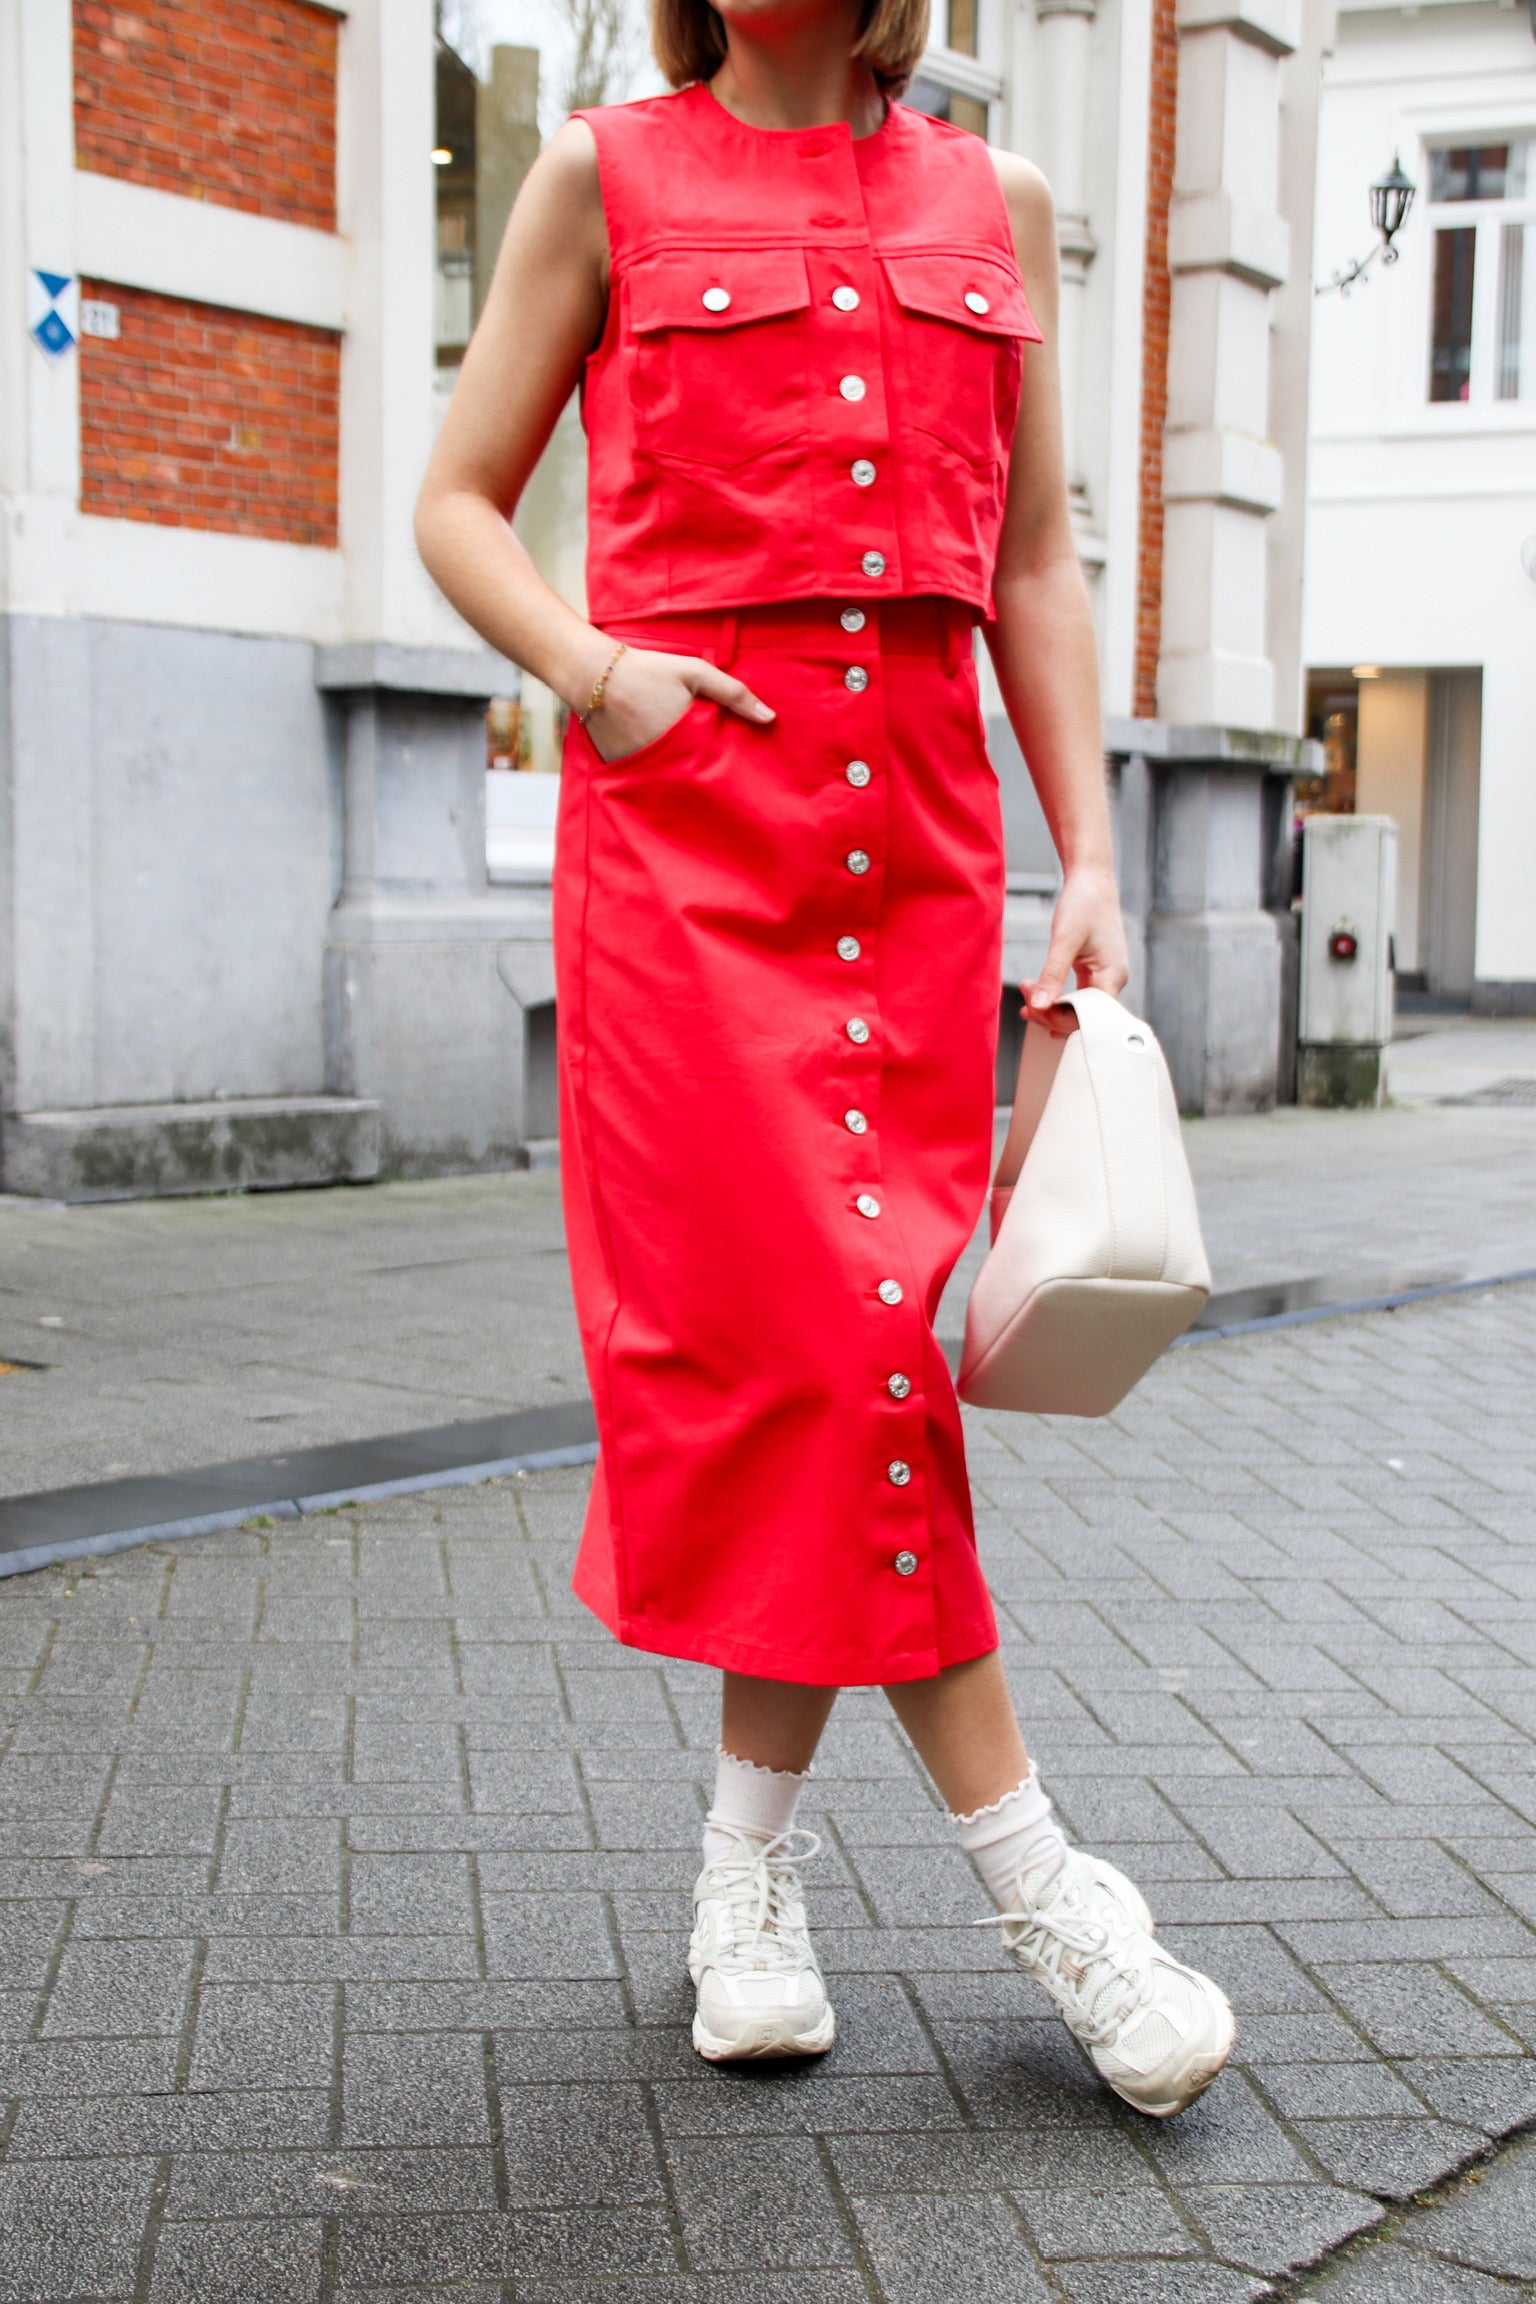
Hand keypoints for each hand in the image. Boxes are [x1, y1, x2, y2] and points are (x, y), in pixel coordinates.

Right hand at [581, 644, 774, 763]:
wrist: (594, 674)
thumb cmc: (649, 670)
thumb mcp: (695, 673)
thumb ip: (733, 693)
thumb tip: (770, 718)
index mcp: (687, 739)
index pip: (715, 767)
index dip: (725, 770)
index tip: (738, 775)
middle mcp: (664, 759)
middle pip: (692, 777)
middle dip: (703, 776)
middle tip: (714, 777)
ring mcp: (640, 767)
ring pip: (667, 780)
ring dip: (677, 776)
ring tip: (688, 773)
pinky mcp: (621, 769)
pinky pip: (643, 778)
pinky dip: (652, 773)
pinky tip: (657, 763)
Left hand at [1023, 864, 1128, 1036]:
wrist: (1091, 878)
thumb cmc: (1084, 902)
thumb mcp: (1064, 939)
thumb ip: (1053, 974)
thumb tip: (1040, 1006)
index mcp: (1113, 977)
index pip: (1087, 1017)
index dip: (1057, 1018)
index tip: (1031, 1006)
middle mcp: (1113, 981)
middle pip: (1082, 1016)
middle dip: (1051, 1013)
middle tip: (1024, 1004)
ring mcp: (1105, 977)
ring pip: (1078, 1007)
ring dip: (1051, 1006)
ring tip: (1026, 997)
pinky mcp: (1095, 971)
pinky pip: (1076, 995)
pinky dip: (1056, 996)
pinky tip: (1037, 995)